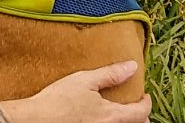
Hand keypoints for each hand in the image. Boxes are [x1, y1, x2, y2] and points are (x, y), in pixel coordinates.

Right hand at [11, 61, 151, 122]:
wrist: (38, 120)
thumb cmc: (59, 100)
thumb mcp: (86, 80)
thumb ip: (111, 74)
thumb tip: (132, 67)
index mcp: (112, 116)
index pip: (141, 113)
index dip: (147, 103)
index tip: (145, 94)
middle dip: (140, 116)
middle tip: (135, 103)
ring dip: (125, 120)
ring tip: (119, 109)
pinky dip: (112, 122)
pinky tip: (102, 115)